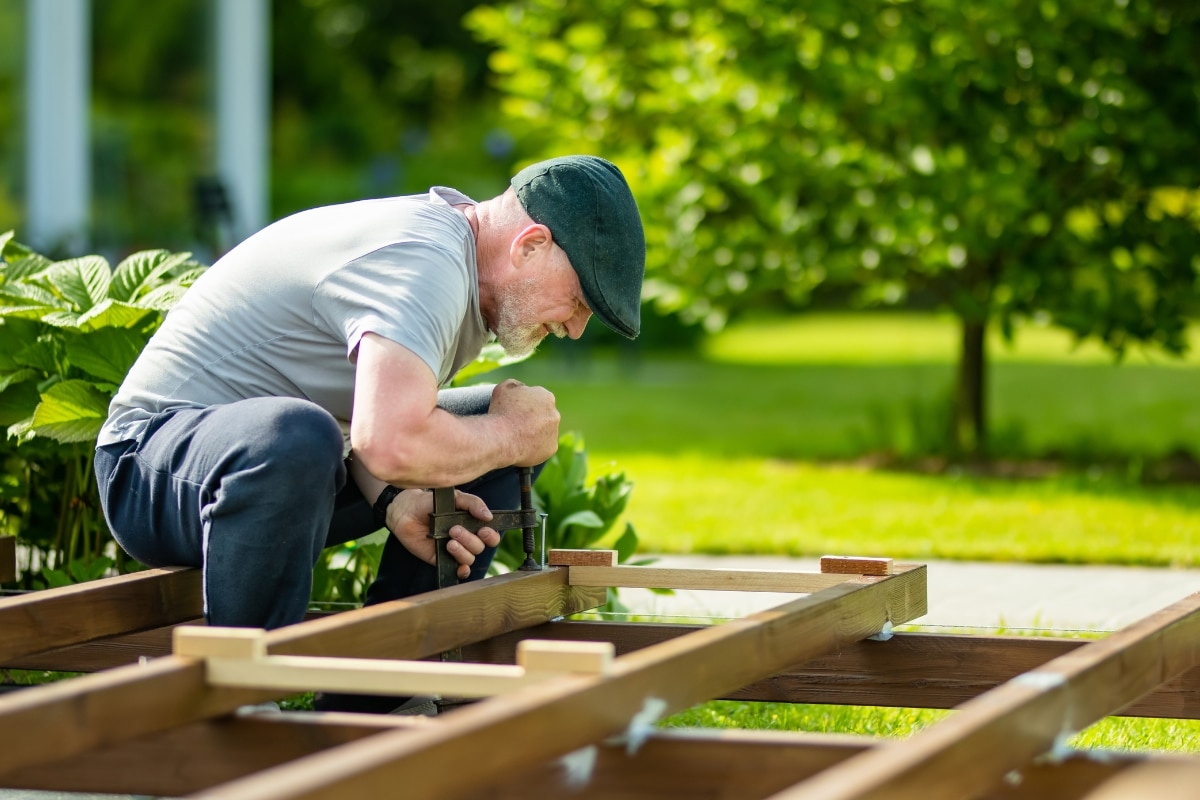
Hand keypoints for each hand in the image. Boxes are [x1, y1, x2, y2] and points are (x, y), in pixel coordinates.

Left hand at [384, 488, 500, 579]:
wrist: (406, 511)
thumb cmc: (431, 502)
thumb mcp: (455, 497)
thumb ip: (473, 503)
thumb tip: (488, 516)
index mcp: (472, 524)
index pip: (490, 536)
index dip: (491, 536)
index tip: (483, 530)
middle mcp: (465, 539)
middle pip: (480, 547)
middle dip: (470, 539)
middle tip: (454, 530)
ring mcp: (454, 550)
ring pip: (469, 558)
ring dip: (462, 551)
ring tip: (448, 540)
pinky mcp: (441, 559)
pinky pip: (457, 570)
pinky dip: (461, 570)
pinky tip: (458, 565)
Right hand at [489, 379, 559, 465]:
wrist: (502, 437)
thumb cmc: (502, 411)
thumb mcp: (504, 387)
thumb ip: (516, 385)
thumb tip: (521, 388)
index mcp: (546, 397)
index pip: (537, 399)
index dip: (524, 405)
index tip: (514, 410)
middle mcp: (555, 414)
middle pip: (543, 416)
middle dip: (532, 419)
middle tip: (516, 424)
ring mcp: (555, 432)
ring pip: (544, 432)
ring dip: (534, 433)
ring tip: (517, 437)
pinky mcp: (551, 449)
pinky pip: (542, 447)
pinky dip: (534, 448)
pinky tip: (521, 447)